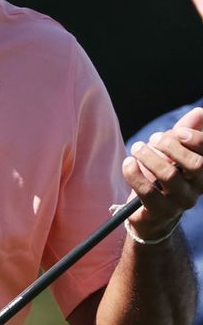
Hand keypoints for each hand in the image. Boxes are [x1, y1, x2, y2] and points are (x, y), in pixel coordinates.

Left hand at [124, 107, 202, 241]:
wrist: (150, 213)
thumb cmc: (162, 176)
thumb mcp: (173, 153)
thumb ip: (184, 133)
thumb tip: (200, 111)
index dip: (196, 139)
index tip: (177, 131)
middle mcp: (197, 188)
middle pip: (195, 164)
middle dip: (172, 146)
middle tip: (152, 139)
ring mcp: (180, 202)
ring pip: (169, 176)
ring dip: (149, 156)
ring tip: (137, 148)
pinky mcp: (159, 212)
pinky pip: (147, 192)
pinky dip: (134, 173)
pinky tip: (128, 163)